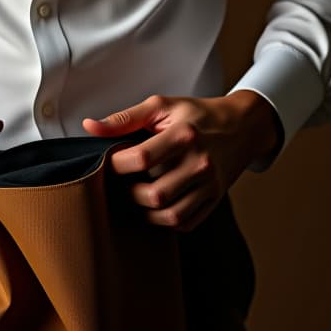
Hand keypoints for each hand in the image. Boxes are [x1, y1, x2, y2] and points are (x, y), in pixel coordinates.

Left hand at [82, 91, 281, 231]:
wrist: (241, 127)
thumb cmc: (196, 115)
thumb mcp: (161, 106)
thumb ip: (124, 118)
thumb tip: (89, 126)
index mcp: (184, 135)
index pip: (142, 158)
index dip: (117, 165)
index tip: (109, 164)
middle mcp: (200, 163)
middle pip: (155, 194)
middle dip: (129, 193)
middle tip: (122, 183)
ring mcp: (210, 185)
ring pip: (170, 215)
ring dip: (145, 211)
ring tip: (137, 195)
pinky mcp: (215, 199)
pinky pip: (185, 223)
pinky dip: (165, 220)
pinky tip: (156, 205)